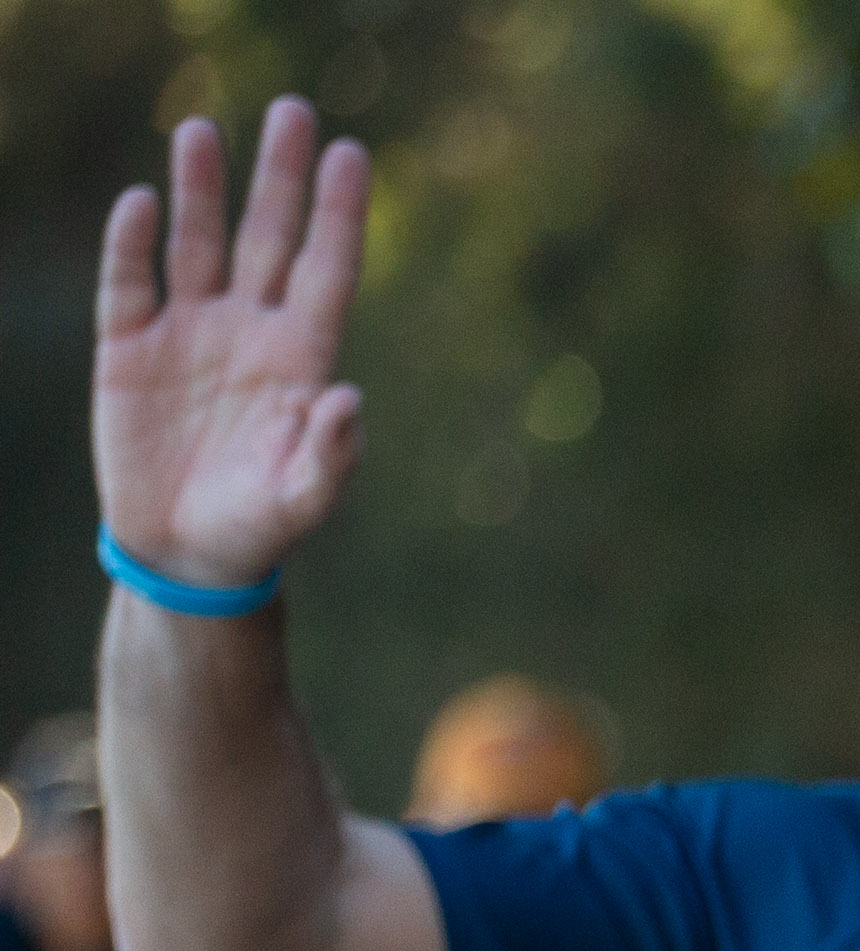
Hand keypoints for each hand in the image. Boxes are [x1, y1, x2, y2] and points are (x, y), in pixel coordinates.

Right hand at [94, 104, 372, 599]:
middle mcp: (249, 332)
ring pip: (197, 243)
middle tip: (294, 111)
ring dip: (200, 190)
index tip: (354, 155)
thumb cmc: (258, 528)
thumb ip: (330, 456)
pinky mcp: (129, 348)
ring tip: (202, 130)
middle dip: (280, 177)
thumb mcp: (301, 500)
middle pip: (269, 238)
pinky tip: (139, 204)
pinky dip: (131, 245)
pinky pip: (128, 283)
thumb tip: (348, 401)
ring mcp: (188, 333)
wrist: (185, 553)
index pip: (327, 271)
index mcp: (301, 360)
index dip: (340, 215)